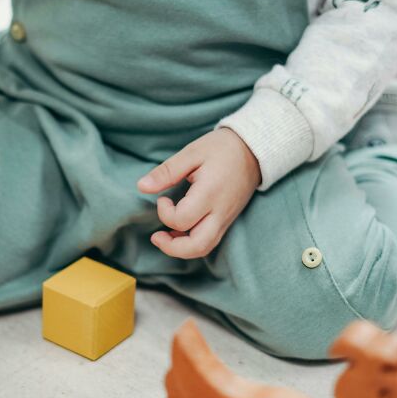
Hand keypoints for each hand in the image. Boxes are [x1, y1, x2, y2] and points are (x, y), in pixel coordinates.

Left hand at [137, 128, 260, 259]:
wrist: (254, 150)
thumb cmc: (222, 149)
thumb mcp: (192, 153)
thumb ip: (167, 172)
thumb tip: (142, 186)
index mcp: (210, 194)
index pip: (182, 219)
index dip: (165, 213)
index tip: (162, 199)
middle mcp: (220, 212)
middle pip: (197, 246)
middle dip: (172, 247)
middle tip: (156, 236)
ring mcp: (226, 219)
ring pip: (204, 248)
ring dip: (182, 248)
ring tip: (166, 236)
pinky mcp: (228, 221)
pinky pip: (210, 241)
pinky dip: (192, 242)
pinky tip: (180, 231)